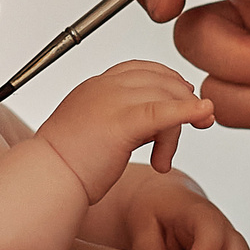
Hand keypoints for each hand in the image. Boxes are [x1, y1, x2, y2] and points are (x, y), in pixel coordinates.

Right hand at [38, 60, 212, 192]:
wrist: (45, 181)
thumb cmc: (65, 168)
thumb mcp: (95, 133)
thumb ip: (123, 122)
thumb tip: (154, 128)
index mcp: (94, 87)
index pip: (139, 69)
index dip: (166, 80)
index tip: (182, 95)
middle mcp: (104, 87)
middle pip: (158, 81)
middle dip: (183, 99)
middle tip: (201, 121)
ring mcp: (112, 101)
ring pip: (164, 97)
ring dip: (179, 123)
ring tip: (164, 158)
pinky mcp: (121, 122)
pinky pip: (163, 112)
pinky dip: (188, 110)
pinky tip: (204, 111)